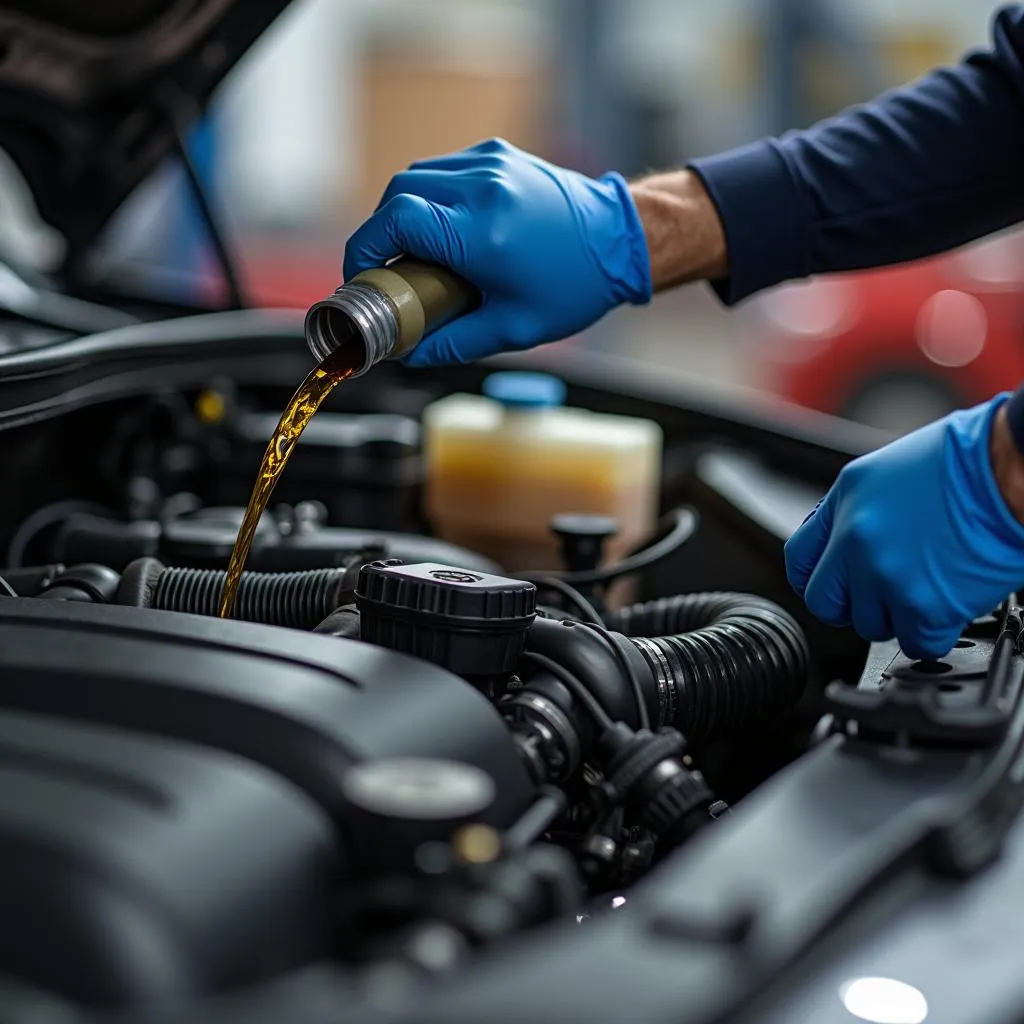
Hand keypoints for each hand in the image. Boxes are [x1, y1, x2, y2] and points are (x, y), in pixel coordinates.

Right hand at [343, 138, 651, 367]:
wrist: (619, 241)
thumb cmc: (573, 288)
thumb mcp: (512, 328)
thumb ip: (452, 342)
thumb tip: (409, 354)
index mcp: (483, 233)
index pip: (397, 221)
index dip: (366, 247)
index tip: (361, 275)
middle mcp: (483, 188)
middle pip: (399, 194)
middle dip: (380, 231)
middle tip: (384, 268)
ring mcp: (491, 163)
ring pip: (418, 175)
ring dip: (402, 211)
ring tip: (413, 250)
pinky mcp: (499, 154)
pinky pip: (445, 168)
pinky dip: (431, 194)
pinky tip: (443, 226)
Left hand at [784, 395, 1023, 659]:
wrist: (1016, 468)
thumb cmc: (973, 459)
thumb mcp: (892, 470)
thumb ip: (861, 509)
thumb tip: (848, 540)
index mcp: (847, 498)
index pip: (800, 557)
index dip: (817, 576)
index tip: (834, 584)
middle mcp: (856, 538)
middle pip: (824, 601)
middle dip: (852, 605)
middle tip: (882, 597)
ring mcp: (886, 574)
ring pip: (871, 625)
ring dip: (899, 617)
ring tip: (930, 588)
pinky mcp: (925, 605)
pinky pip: (917, 643)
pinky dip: (934, 634)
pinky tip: (950, 607)